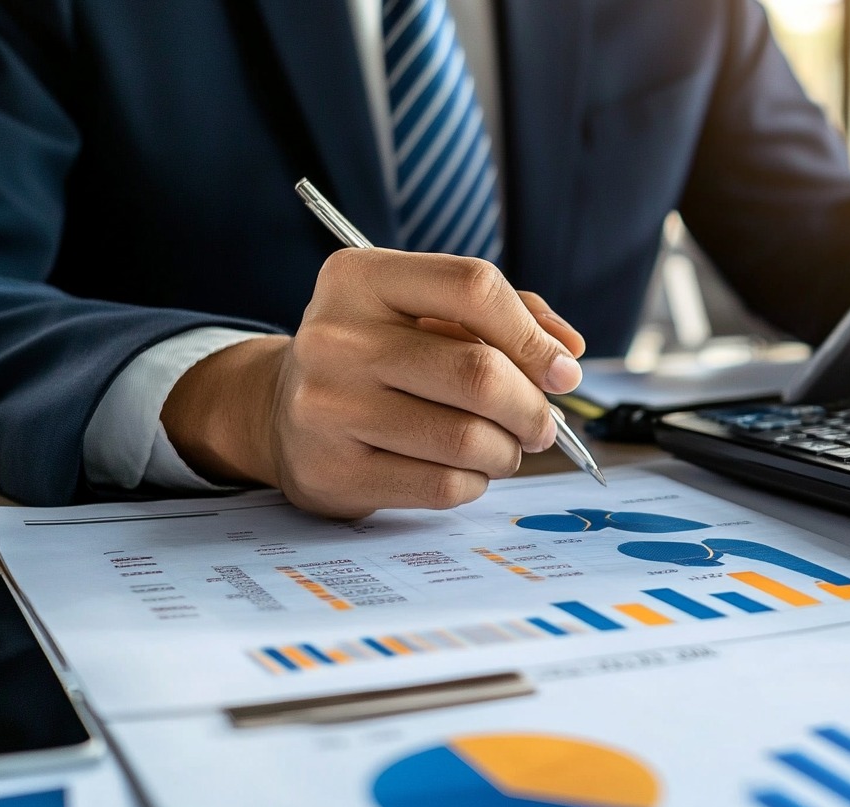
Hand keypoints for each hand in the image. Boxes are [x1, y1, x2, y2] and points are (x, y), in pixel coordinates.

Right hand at [161, 248, 584, 516]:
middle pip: (478, 374)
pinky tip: (464, 470)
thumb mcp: (426, 311)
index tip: (563, 370)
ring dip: (507, 452)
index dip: (533, 334)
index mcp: (361, 278)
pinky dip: (474, 482)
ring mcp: (326, 408)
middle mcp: (335, 337)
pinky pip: (441, 485)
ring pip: (466, 439)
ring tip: (503, 447)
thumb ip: (506, 315)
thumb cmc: (378, 355)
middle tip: (542, 424)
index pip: (473, 287)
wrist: (282, 412)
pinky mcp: (332, 473)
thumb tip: (567, 354)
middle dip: (532, 408)